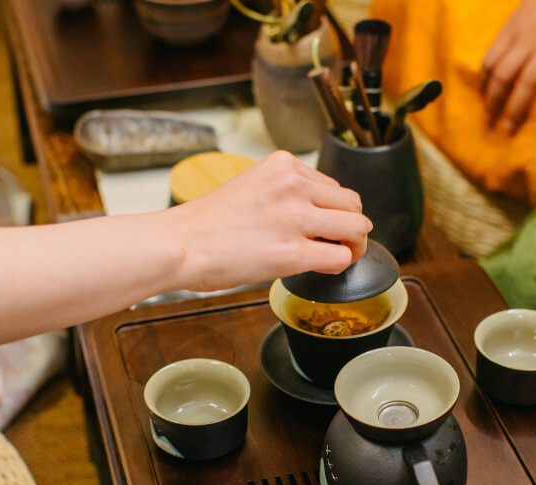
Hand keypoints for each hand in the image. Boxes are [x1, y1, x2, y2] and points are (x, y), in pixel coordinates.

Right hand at [172, 151, 371, 290]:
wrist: (178, 244)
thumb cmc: (207, 223)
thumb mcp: (253, 186)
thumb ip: (286, 192)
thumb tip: (317, 213)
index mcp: (283, 165)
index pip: (332, 186)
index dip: (332, 210)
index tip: (320, 226)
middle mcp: (294, 185)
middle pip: (353, 204)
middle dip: (350, 225)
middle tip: (339, 243)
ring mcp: (295, 218)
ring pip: (357, 227)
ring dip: (353, 245)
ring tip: (338, 255)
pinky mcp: (293, 252)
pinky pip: (341, 257)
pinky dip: (340, 265)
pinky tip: (323, 268)